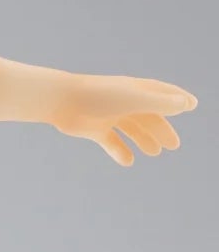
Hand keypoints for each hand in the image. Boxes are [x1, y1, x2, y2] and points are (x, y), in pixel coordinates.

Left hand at [49, 74, 197, 165]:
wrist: (60, 101)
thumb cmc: (98, 96)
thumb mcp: (134, 99)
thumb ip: (161, 103)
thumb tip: (187, 104)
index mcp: (134, 89)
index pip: (161, 92)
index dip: (176, 98)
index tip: (191, 105)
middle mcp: (121, 101)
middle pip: (147, 115)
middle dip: (161, 129)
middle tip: (173, 145)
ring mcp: (107, 114)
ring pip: (130, 129)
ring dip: (143, 140)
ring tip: (154, 153)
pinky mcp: (93, 128)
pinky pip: (110, 141)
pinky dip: (119, 151)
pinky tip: (128, 161)